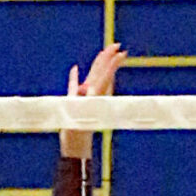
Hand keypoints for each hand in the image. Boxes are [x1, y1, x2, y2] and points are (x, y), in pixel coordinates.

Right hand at [60, 43, 124, 159]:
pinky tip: (75, 70)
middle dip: (109, 59)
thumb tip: (77, 82)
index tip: (120, 51)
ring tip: (104, 54)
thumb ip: (75, 96)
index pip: (104, 75)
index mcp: (93, 96)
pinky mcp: (78, 105)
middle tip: (117, 46)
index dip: (112, 62)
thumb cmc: (75, 134)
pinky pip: (78, 86)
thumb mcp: (74, 114)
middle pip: (102, 73)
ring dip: (99, 66)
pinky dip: (77, 77)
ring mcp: (86, 100)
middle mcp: (92, 96)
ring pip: (94, 78)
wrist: (75, 150)